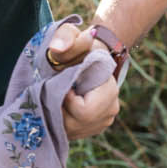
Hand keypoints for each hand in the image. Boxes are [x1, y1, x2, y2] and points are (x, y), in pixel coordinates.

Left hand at [49, 24, 119, 140]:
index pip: (85, 111)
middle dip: (60, 109)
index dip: (67, 100)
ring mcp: (103, 121)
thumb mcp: (69, 34)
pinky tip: (60, 105)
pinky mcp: (93, 128)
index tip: (63, 84)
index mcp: (109, 89)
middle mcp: (110, 109)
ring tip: (58, 96)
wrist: (86, 55)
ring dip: (59, 115)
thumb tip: (57, 49)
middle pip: (77, 124)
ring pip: (73, 131)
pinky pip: (72, 133)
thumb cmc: (76, 44)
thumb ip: (64, 38)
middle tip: (56, 91)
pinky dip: (61, 121)